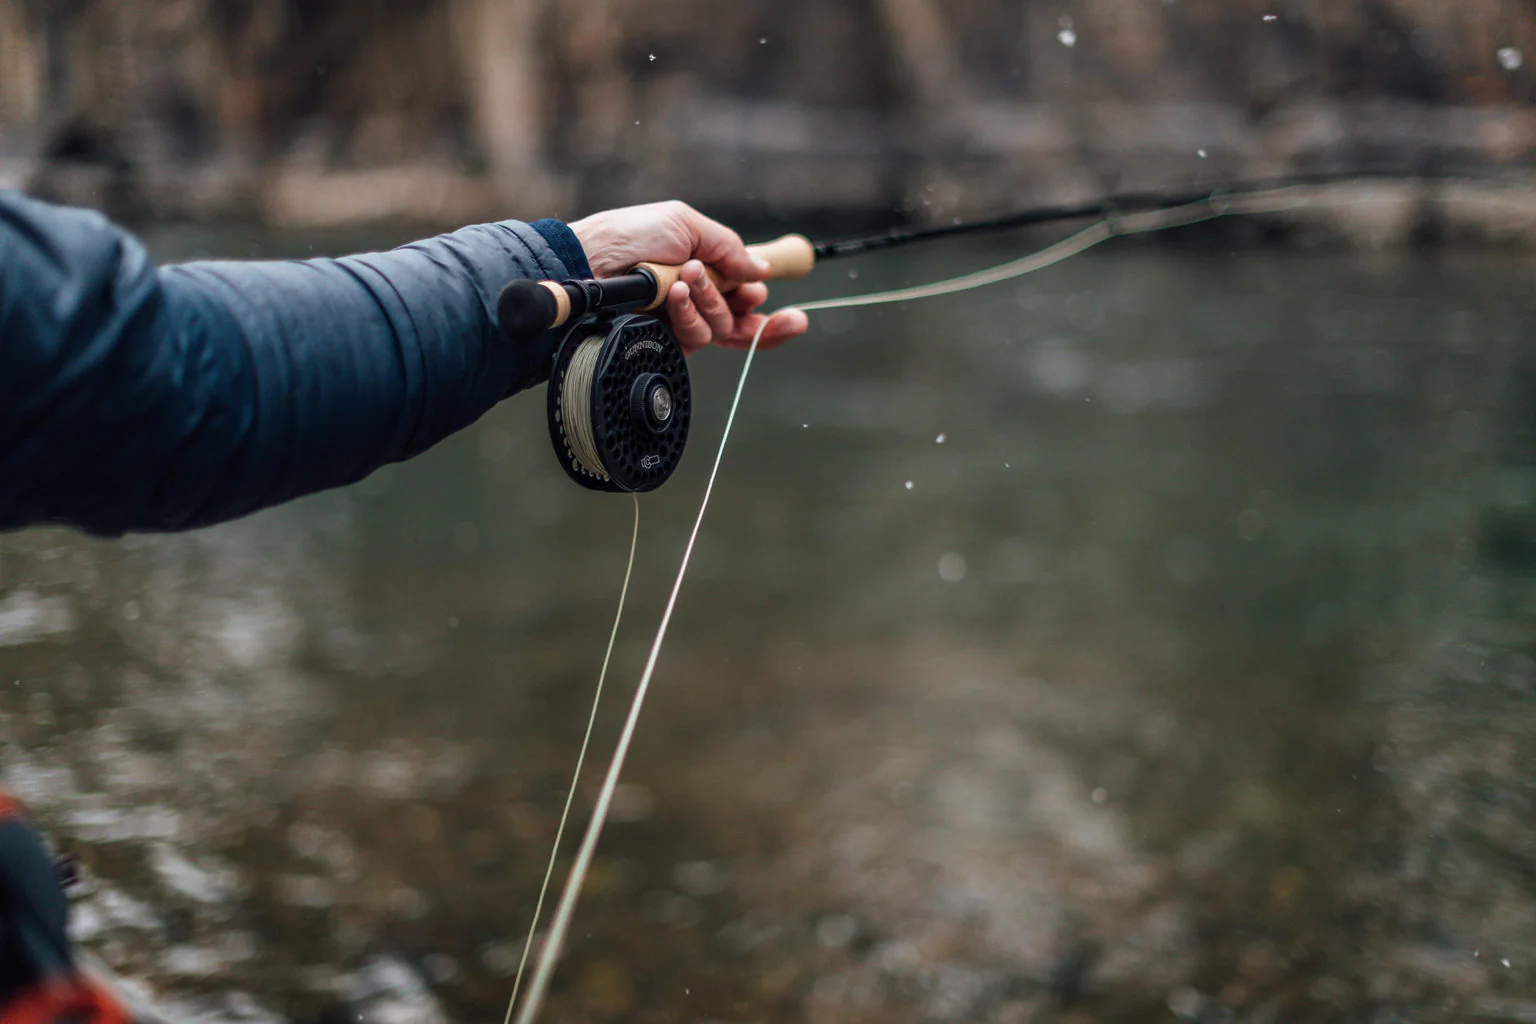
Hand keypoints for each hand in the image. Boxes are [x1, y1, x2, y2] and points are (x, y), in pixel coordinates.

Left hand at [569, 201, 808, 355]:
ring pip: (719, 328)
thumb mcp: (687, 226)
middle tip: (749, 295)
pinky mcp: (663, 342)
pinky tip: (677, 294)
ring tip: (688, 278)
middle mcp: (694, 300)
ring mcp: (679, 323)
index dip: (767, 311)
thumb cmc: (631, 235)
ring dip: (711, 301)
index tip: (795, 318)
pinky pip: (695, 338)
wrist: (590, 259)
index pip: (743, 297)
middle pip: (740, 324)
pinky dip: (691, 314)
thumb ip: (729, 248)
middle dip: (752, 313)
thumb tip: (761, 270)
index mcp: (703, 270)